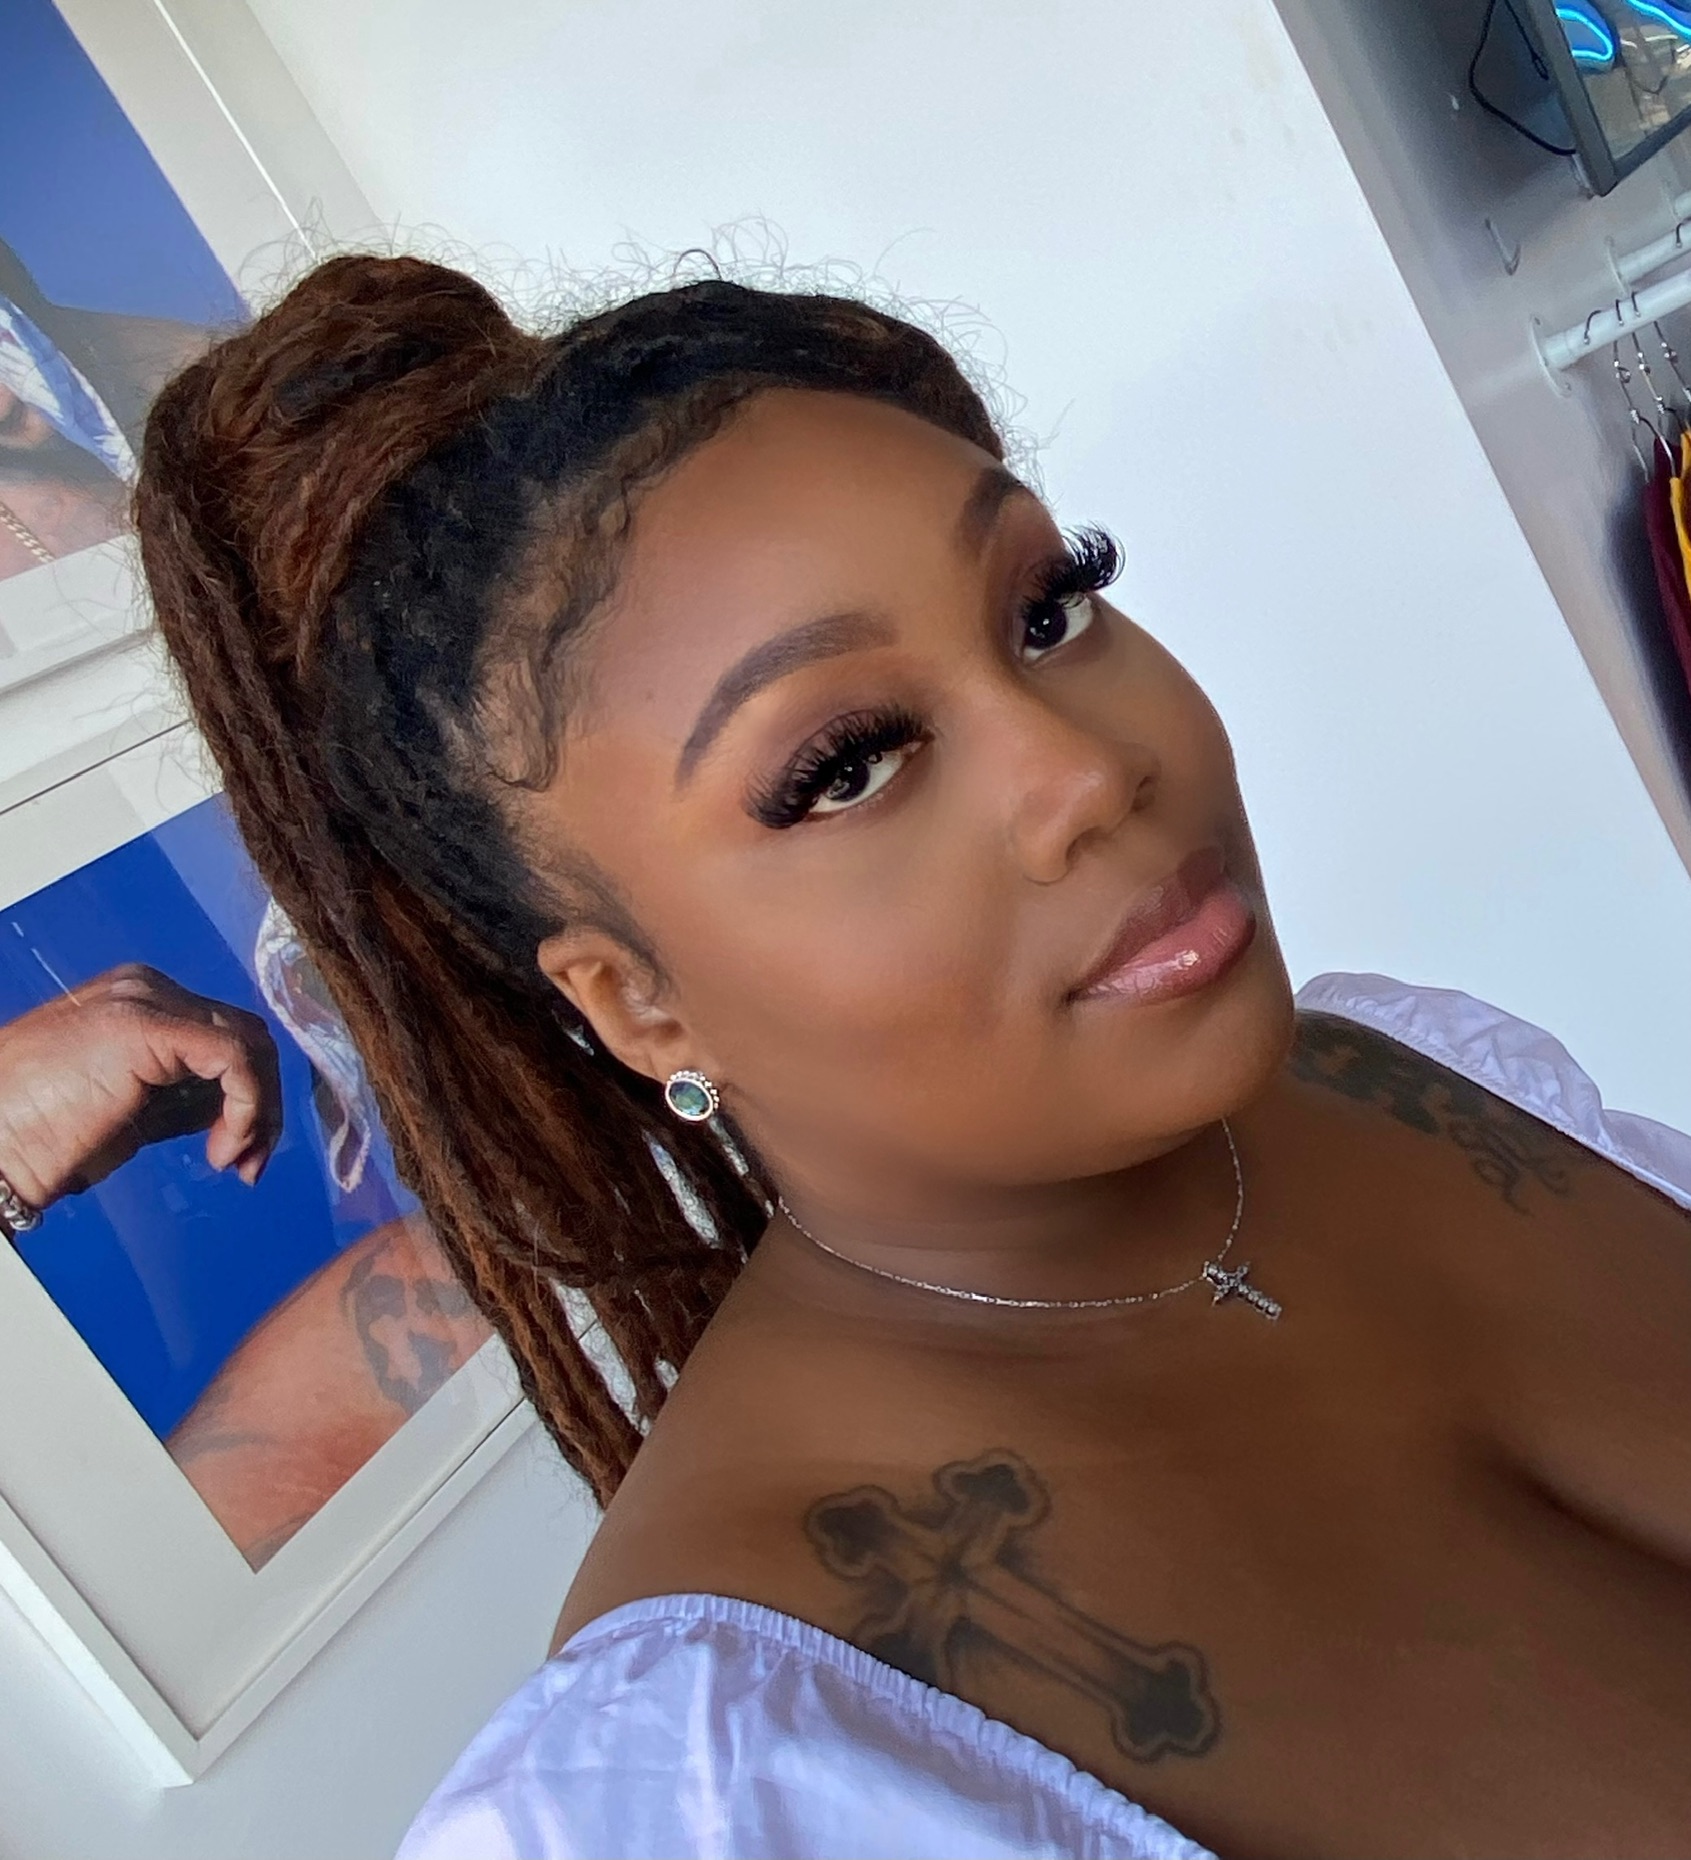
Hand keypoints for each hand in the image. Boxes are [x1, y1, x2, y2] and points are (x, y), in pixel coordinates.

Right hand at [0, 964, 283, 1212]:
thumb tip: (235, 1110)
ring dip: (259, 1112)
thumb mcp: (132, 1112)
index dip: (249, 1095)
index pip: (226, 1035)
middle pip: (245, 1036)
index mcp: (140, 999)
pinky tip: (221, 1148)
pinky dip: (246, 1106)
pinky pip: (234, 1057)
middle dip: (262, 1104)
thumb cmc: (42, 1138)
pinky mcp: (147, 1025)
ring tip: (233, 1162)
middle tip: (249, 1164)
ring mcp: (146, 1000)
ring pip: (249, 1045)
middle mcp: (147, 988)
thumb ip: (183, 1098)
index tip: (239, 1154)